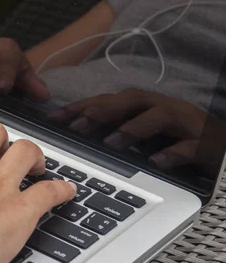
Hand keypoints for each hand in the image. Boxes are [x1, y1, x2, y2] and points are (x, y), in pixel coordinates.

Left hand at [48, 88, 209, 169]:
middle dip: (101, 111)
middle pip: (129, 102)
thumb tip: (77, 136)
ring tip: (111, 142)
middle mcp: (161, 109)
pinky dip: (173, 152)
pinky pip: (189, 146)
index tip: (53, 118)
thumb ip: (113, 131)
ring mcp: (184, 124)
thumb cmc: (177, 138)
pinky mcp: (205, 143)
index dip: (80, 107)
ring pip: (158, 117)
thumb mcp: (141, 133)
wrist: (223, 147)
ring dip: (133, 128)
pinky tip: (157, 161)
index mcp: (143, 107)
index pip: (106, 101)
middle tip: (76, 126)